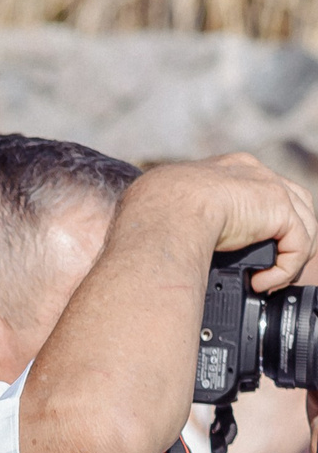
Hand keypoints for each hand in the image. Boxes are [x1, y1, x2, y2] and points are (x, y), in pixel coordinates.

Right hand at [135, 152, 317, 288]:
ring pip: (302, 224)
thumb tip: (167, 244)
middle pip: (290, 204)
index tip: (242, 250)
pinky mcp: (279, 208)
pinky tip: (262, 284)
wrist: (164, 212)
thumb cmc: (149, 215)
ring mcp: (269, 187)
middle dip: (284, 238)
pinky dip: (285, 268)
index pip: (256, 192)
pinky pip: (298, 243)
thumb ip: (178, 220)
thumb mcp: (163, 212)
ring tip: (268, 281)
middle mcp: (251, 172)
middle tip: (267, 269)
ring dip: (289, 257)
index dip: (257, 223)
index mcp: (223, 169)